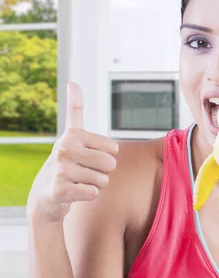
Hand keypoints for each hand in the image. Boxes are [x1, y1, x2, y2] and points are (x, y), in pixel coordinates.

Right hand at [27, 82, 118, 222]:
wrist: (46, 194)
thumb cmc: (66, 163)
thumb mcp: (71, 136)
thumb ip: (75, 110)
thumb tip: (73, 82)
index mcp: (73, 135)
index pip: (113, 148)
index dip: (107, 157)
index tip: (90, 157)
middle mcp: (65, 149)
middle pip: (110, 164)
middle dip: (103, 173)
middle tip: (86, 173)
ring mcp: (61, 169)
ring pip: (103, 180)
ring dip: (96, 185)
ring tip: (79, 182)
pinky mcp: (60, 189)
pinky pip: (93, 193)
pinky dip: (90, 195)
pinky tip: (76, 193)